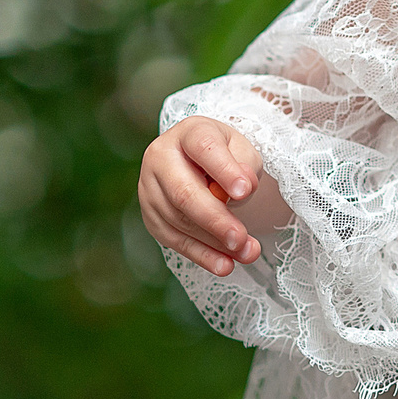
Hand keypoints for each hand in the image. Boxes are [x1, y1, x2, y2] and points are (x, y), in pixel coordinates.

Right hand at [139, 115, 267, 275]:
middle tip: (241, 238)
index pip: (203, 148)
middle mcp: (160, 157)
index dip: (224, 170)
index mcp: (188, 133)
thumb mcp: (243, 151)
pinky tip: (225, 265)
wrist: (203, 165)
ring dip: (214, 243)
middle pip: (183, 192)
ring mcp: (149, 188)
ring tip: (247, 253)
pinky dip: (201, 255)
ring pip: (178, 220)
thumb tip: (242, 187)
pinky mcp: (151, 216)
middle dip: (215, 219)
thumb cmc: (227, 156)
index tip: (246, 191)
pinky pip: (173, 240)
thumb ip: (245, 165)